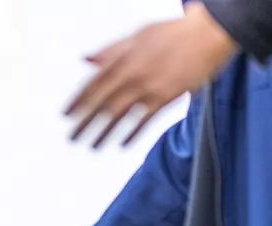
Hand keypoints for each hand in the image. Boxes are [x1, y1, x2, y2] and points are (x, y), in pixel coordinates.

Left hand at [65, 2, 235, 148]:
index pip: (93, 82)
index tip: (65, 115)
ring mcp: (148, 86)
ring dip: (103, 132)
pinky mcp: (165, 97)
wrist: (207, 32)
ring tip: (92, 146)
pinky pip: (144, 119)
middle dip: (84, 121)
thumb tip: (86, 59)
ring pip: (119, 113)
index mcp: (123, 57)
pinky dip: (132, 133)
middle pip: (101, 101)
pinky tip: (122, 144)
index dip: (77, 100)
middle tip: (71, 138)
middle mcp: (131, 73)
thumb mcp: (137, 35)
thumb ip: (110, 50)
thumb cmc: (172, 32)